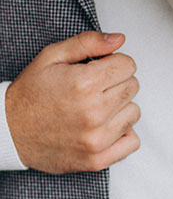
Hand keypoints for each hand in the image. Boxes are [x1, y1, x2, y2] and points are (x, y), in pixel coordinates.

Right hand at [5, 31, 140, 173]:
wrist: (8, 132)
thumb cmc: (29, 95)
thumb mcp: (51, 57)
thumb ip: (88, 43)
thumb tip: (119, 39)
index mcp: (84, 84)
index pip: (128, 65)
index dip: (114, 63)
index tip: (101, 69)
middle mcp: (93, 112)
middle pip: (132, 86)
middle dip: (116, 82)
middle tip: (94, 88)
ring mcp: (96, 139)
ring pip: (134, 112)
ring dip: (120, 108)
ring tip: (95, 107)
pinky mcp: (97, 159)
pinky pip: (132, 142)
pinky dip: (123, 134)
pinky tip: (104, 126)